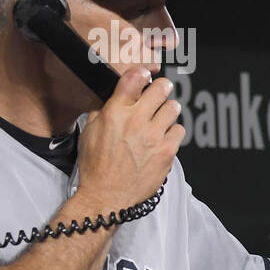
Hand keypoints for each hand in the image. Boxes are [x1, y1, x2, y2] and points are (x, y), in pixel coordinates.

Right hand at [77, 69, 183, 209]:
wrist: (107, 195)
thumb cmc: (96, 166)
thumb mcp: (89, 132)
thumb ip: (103, 110)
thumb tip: (114, 96)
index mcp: (115, 112)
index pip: (134, 78)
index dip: (142, 74)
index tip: (144, 76)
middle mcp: (136, 120)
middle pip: (160, 88)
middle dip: (161, 88)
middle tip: (159, 92)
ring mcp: (154, 135)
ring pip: (173, 108)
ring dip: (168, 109)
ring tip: (162, 116)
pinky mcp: (167, 151)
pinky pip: (180, 130)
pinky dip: (173, 131)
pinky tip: (164, 136)